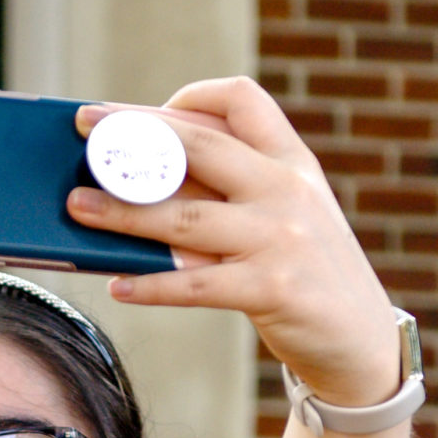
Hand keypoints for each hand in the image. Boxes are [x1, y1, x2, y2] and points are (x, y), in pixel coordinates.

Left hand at [67, 77, 401, 408]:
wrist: (360, 340)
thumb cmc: (305, 273)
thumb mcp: (284, 215)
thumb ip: (229, 193)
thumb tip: (142, 183)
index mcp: (293, 162)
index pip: (243, 101)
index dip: (188, 97)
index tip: (143, 113)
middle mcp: (288, 190)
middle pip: (200, 148)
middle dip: (135, 136)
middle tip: (84, 131)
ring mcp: (281, 238)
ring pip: (186, 216)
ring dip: (123, 211)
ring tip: (77, 207)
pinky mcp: (272, 289)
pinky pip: (195, 284)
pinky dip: (151, 285)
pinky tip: (118, 286)